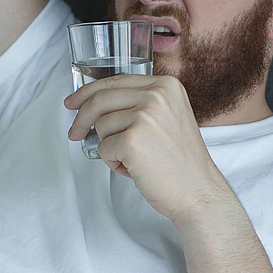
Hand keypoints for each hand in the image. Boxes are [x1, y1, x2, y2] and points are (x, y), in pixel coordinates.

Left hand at [65, 74, 234, 221]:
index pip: (115, 81)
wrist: (198, 191)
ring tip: (134, 160)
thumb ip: (141, 104)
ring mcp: (145, 116)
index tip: (74, 102)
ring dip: (110, 147)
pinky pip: (104, 148)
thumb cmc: (181, 162)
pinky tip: (134, 168)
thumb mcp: (169, 117)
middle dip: (82, 118)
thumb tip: (98, 104)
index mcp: (166, 86)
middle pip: (100, 99)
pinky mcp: (133, 139)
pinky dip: (113, 162)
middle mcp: (157, 95)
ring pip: (101, 126)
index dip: (88, 92)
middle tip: (75, 132)